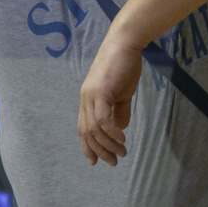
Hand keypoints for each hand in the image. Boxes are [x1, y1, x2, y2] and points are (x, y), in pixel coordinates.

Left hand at [78, 38, 141, 166]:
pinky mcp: (101, 92)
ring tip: (122, 152)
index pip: (83, 127)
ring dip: (108, 144)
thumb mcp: (122, 93)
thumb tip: (120, 128)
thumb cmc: (124, 65)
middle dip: (99, 150)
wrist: (124, 44)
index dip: (88, 146)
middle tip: (113, 162)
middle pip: (86, 132)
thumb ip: (120, 110)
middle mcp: (85, 99)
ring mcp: (91, 95)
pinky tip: (121, 138)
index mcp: (88, 99)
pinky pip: (102, 118)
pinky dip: (111, 131)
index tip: (96, 161)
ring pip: (94, 128)